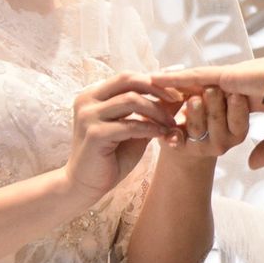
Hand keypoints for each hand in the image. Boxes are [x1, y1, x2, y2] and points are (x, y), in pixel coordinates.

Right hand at [65, 72, 181, 201]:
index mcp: (94, 94)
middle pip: (128, 80)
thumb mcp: (135, 128)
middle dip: (157, 88)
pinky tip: (161, 134)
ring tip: (171, 123)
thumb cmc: (111, 156)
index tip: (177, 90)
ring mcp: (89, 116)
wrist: (86, 185)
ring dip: (156, 110)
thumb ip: (150, 111)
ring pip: (131, 100)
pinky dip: (149, 128)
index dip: (154, 80)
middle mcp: (88, 100)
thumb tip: (178, 94)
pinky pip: (129, 125)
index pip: (128, 77)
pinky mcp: (94, 134)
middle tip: (178, 99)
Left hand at [152, 56, 263, 168]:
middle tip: (151, 108)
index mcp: (258, 100)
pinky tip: (152, 81)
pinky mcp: (229, 74)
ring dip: (167, 90)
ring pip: (193, 86)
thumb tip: (252, 162)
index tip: (186, 126)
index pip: (223, 110)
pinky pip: (194, 78)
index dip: (204, 118)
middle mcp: (242, 87)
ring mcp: (235, 79)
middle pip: (202, 96)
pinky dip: (172, 79)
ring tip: (140, 93)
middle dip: (176, 103)